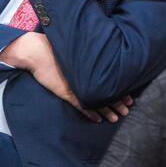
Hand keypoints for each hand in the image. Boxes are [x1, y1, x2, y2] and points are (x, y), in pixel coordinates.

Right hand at [0, 33, 132, 122]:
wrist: (35, 51)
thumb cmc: (53, 46)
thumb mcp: (74, 48)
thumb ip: (87, 54)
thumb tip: (100, 52)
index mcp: (90, 65)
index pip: (111, 79)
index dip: (122, 89)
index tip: (130, 96)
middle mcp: (87, 77)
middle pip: (108, 91)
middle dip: (119, 102)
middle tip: (128, 109)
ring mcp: (77, 87)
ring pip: (98, 102)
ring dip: (109, 110)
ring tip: (118, 117)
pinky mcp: (67, 93)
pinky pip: (83, 107)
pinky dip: (92, 114)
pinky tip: (98, 119)